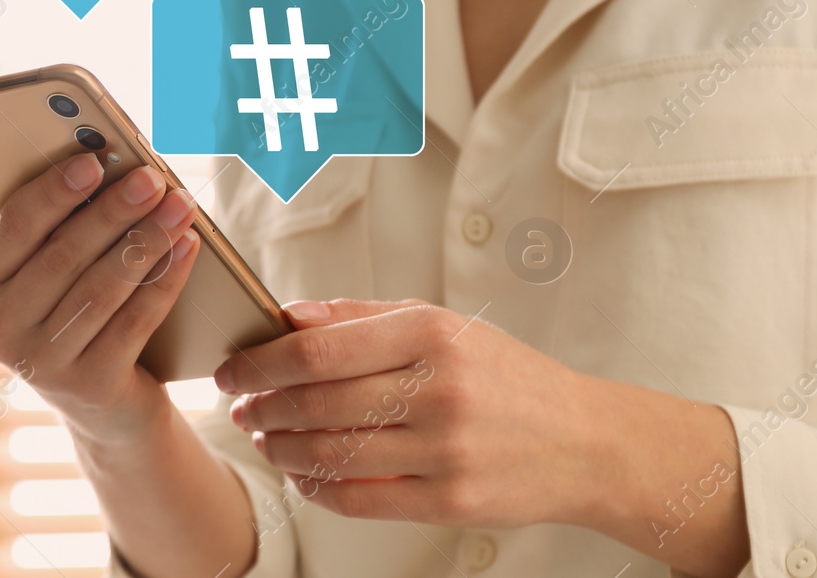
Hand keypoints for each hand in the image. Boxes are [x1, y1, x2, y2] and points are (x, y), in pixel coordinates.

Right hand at [0, 154, 201, 443]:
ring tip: (180, 207)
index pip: (12, 228)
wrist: (102, 400)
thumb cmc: (68, 304)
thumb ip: (21, 213)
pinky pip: (134, 322)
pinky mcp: (89, 386)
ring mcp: (41, 363)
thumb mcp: (38, 264)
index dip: (53, 193)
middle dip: (114, 212)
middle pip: (64, 256)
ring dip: (147, 241)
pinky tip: (187, 248)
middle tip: (152, 179)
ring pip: (102, 288)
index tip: (93, 161)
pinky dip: (164, 280)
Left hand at [212, 298, 603, 528]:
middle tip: (240, 409)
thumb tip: (288, 315)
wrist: (583, 440)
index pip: (319, 349)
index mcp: (431, 333)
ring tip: (265, 440)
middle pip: (316, 402)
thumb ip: (361, 316)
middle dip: (263, 408)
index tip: (232, 370)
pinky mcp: (450, 502)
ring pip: (330, 453)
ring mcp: (445, 450)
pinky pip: (359, 499)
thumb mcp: (443, 325)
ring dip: (281, 450)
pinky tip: (303, 474)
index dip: (261, 362)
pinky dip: (316, 488)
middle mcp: (438, 389)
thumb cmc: (504, 376)